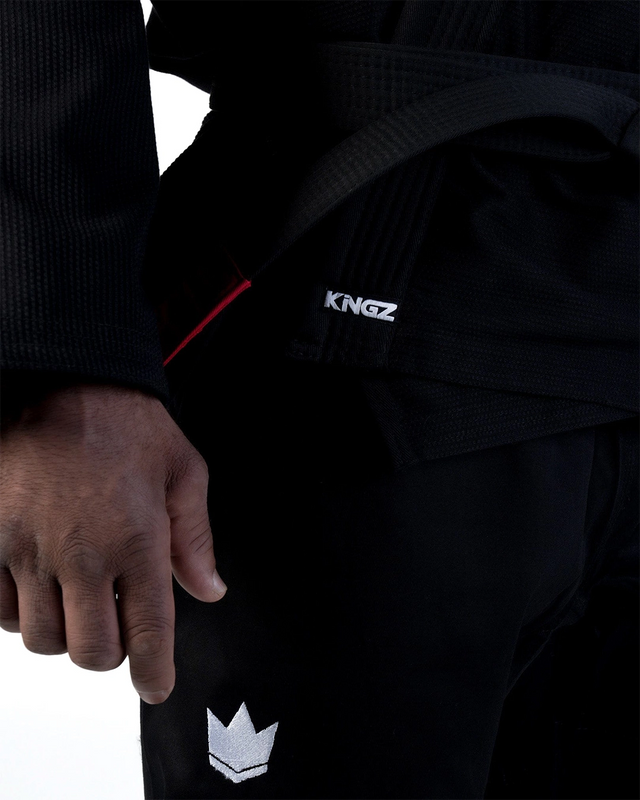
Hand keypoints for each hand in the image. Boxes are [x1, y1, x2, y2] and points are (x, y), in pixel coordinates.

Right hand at [0, 383, 225, 702]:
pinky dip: (23, 613)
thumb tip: (209, 590)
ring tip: (83, 598)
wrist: (61, 381)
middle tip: (122, 628)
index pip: (148, 634)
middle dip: (112, 653)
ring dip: (68, 631)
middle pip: (91, 652)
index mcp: (136, 540)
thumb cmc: (124, 421)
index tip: (157, 685)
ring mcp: (28, 551)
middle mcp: (81, 555)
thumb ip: (195, 539)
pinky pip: (0, 612)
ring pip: (44, 639)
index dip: (155, 672)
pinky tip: (43, 585)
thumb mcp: (183, 470)